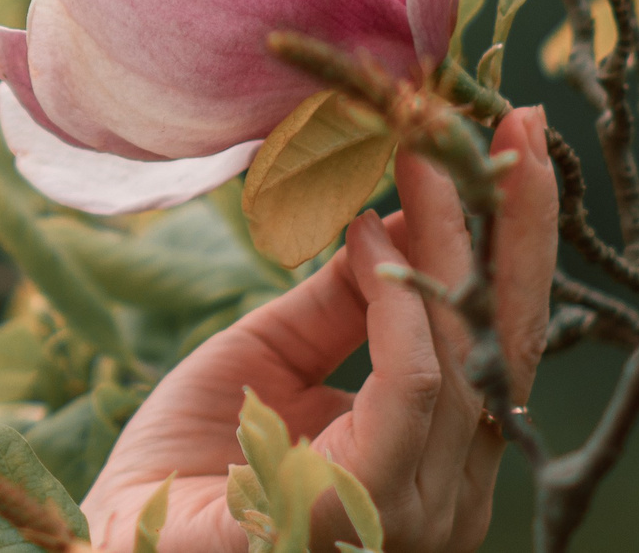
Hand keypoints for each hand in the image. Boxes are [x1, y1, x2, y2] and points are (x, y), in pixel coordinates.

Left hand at [81, 106, 556, 552]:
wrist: (121, 542)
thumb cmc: (193, 465)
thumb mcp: (271, 360)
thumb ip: (341, 305)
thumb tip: (393, 219)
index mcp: (433, 458)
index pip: (495, 338)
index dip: (506, 243)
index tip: (504, 143)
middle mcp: (445, 489)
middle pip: (506, 343)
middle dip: (514, 229)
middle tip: (517, 127)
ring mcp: (415, 508)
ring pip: (466, 353)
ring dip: (452, 240)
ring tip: (431, 149)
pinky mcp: (362, 506)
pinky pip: (410, 391)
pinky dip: (403, 306)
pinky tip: (376, 238)